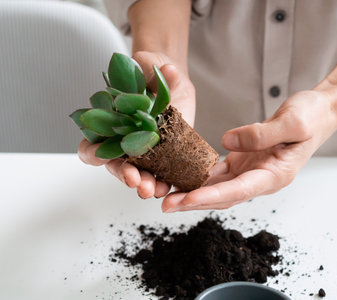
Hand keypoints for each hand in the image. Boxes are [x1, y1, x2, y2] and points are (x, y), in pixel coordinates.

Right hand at [78, 51, 195, 198]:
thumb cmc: (154, 72)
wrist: (172, 81)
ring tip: (154, 190)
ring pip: (140, 175)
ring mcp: (145, 152)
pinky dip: (166, 183)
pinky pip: (163, 175)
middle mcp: (124, 142)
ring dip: (146, 185)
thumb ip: (152, 65)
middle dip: (125, 175)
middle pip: (117, 166)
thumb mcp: (152, 64)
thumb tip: (167, 69)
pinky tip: (172, 187)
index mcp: (111, 123)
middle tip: (135, 181)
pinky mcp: (165, 156)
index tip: (98, 155)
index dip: (92, 152)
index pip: (92, 144)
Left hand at [161, 90, 336, 211]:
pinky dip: (199, 176)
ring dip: (192, 192)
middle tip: (164, 205)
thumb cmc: (311, 117)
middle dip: (193, 202)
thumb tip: (226, 142)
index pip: (238, 191)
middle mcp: (261, 179)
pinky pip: (219, 173)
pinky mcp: (244, 162)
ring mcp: (251, 172)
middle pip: (223, 197)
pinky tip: (181, 175)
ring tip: (165, 194)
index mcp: (275, 175)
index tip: (185, 200)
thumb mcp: (293, 122)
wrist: (319, 113)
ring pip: (217, 188)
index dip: (210, 197)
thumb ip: (261, 134)